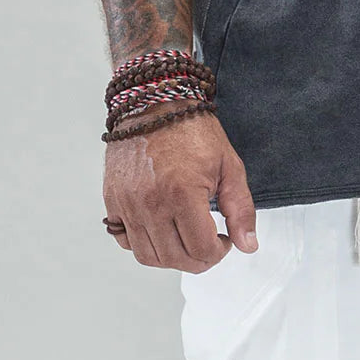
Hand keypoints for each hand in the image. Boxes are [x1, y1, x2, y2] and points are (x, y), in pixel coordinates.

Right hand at [102, 98, 259, 271]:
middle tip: (210, 244)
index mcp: (183, 193)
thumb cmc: (192, 129)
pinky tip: (162, 229)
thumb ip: (241, 208)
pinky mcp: (112, 200)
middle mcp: (151, 203)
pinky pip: (125, 240)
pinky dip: (144, 244)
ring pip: (149, 256)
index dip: (220, 251)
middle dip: (199, 259)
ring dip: (172, 257)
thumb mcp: (228, 164)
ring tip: (187, 239)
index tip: (225, 239)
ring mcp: (128, 204)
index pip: (202, 250)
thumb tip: (248, 245)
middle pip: (175, 259)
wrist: (154, 101)